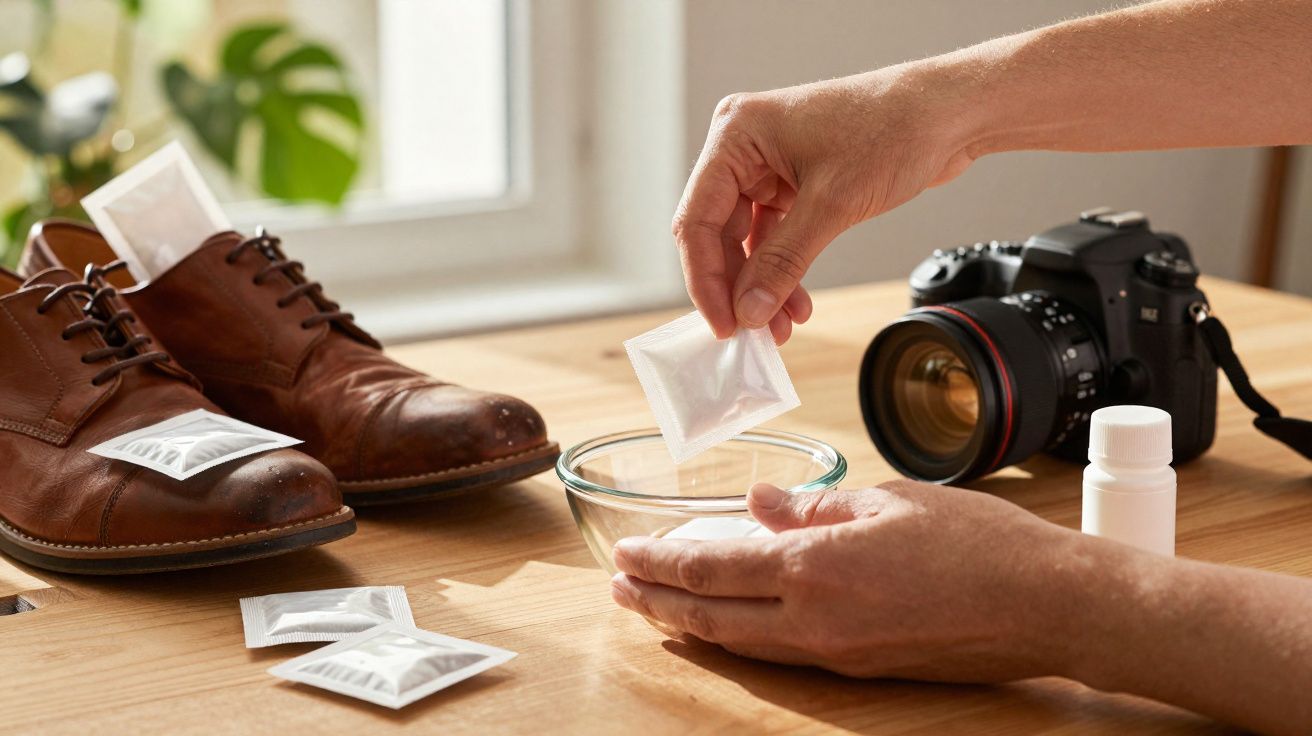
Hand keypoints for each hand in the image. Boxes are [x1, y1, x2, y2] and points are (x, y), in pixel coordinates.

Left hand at [610, 480, 1100, 681]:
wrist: (1046, 606)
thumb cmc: (980, 544)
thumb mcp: (888, 501)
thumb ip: (812, 507)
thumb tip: (759, 500)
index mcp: (815, 567)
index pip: (712, 565)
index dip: (662, 561)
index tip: (627, 553)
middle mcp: (814, 620)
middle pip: (710, 613)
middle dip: (656, 598)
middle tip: (619, 584)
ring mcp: (835, 652)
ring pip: (739, 641)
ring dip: (689, 622)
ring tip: (652, 607)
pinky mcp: (858, 668)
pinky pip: (777, 653)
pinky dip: (737, 638)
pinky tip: (726, 625)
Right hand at [672, 65, 980, 342]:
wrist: (947, 113)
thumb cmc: (894, 129)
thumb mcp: (832, 204)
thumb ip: (783, 262)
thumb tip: (748, 311)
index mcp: (736, 134)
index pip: (697, 219)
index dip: (706, 280)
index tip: (724, 325)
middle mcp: (744, 146)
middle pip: (717, 233)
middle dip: (737, 287)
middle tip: (752, 332)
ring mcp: (768, 165)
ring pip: (746, 241)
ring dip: (762, 285)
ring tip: (780, 326)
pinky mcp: (792, 182)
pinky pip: (773, 237)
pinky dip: (783, 271)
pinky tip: (796, 302)